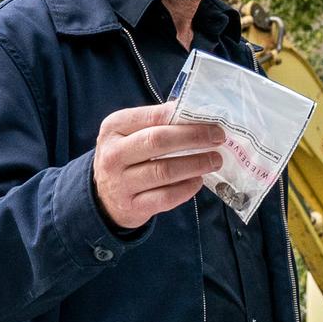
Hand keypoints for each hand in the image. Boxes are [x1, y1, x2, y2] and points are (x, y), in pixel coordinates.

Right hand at [91, 104, 224, 230]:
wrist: (104, 198)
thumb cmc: (127, 158)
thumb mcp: (130, 134)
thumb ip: (157, 123)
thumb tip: (198, 115)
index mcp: (114, 128)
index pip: (152, 117)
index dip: (184, 118)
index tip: (210, 121)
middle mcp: (113, 154)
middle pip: (157, 141)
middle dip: (193, 138)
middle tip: (218, 138)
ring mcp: (120, 183)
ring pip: (164, 171)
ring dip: (195, 164)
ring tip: (214, 160)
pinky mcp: (132, 207)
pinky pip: (165, 197)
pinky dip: (186, 189)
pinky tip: (198, 181)